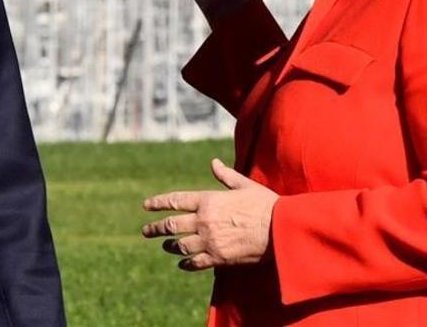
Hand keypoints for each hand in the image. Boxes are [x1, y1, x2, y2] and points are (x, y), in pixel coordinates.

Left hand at [142, 158, 279, 270]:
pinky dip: (186, 263)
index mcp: (208, 200)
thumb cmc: (264, 204)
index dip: (158, 202)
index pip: (176, 200)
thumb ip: (226, 176)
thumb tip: (214, 163)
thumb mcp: (244, 185)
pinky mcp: (218, 258)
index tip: (146, 206)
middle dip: (156, 228)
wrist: (279, 229)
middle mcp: (204, 221)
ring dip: (170, 246)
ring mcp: (209, 241)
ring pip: (180, 245)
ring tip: (166, 246)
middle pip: (171, 225)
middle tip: (146, 231)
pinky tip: (182, 263)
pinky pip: (195, 262)